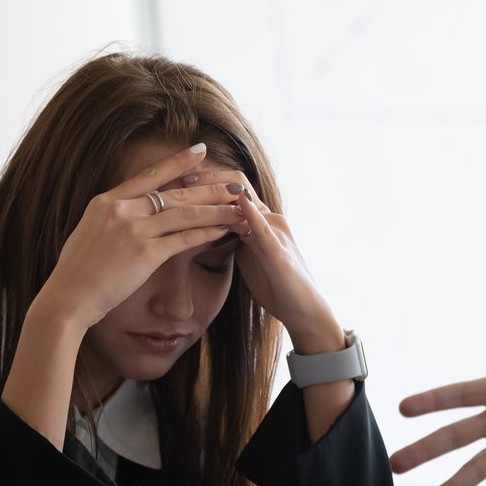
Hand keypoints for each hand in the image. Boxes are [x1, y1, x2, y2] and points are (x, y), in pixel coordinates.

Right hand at [40, 144, 241, 327]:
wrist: (67, 297)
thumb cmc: (76, 273)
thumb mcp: (88, 233)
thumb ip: (110, 219)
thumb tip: (122, 214)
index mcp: (106, 201)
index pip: (149, 175)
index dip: (178, 162)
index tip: (201, 151)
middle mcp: (121, 210)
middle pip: (175, 193)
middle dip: (210, 187)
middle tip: (235, 182)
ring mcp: (133, 230)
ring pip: (185, 213)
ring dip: (216, 209)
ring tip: (239, 205)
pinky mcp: (145, 254)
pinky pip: (183, 239)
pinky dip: (206, 233)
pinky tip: (224, 230)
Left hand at [179, 169, 341, 351]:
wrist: (304, 310)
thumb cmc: (276, 285)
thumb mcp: (250, 256)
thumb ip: (237, 237)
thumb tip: (213, 227)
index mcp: (261, 221)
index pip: (234, 188)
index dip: (208, 180)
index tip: (180, 176)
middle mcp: (271, 220)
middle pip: (239, 186)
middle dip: (208, 178)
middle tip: (180, 175)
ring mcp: (276, 234)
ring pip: (248, 203)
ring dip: (220, 190)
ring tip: (195, 183)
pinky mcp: (279, 254)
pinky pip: (263, 230)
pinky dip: (250, 215)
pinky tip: (238, 205)